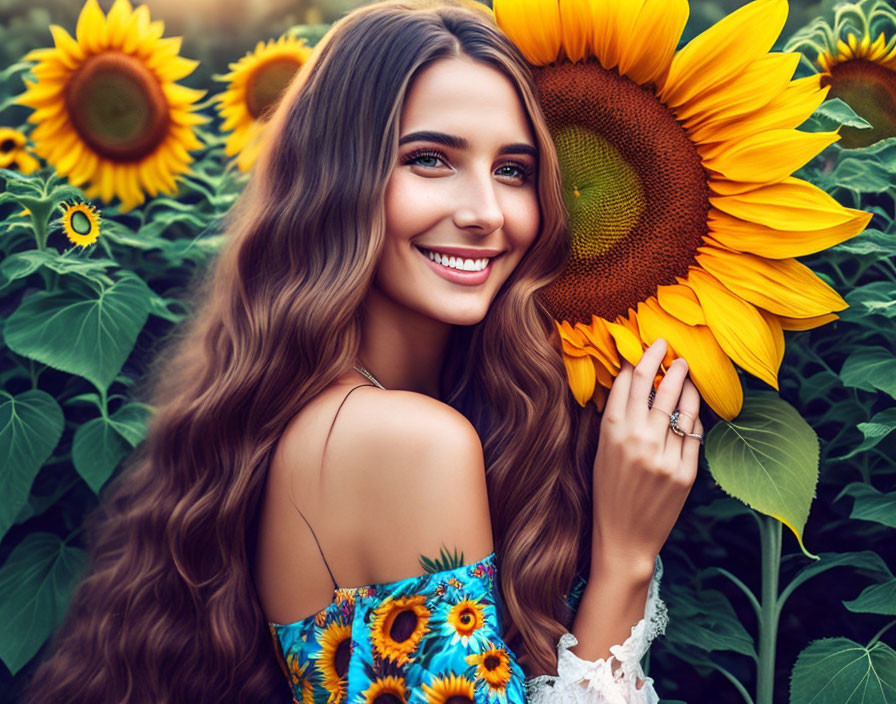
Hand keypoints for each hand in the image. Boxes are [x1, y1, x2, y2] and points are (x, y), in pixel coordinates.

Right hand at [590, 338, 701, 579]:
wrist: (624, 537)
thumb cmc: (608, 491)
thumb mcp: (602, 450)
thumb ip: (616, 418)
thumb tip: (633, 380)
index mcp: (611, 432)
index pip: (627, 381)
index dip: (637, 358)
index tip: (645, 345)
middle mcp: (637, 439)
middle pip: (654, 384)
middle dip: (663, 359)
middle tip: (668, 345)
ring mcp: (663, 455)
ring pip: (680, 404)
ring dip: (684, 381)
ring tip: (685, 369)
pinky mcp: (685, 472)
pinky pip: (695, 431)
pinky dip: (694, 413)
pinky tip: (692, 404)